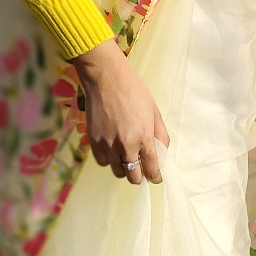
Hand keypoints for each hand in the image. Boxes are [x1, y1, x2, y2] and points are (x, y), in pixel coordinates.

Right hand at [74, 39, 169, 183]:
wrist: (106, 78)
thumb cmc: (133, 90)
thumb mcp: (154, 111)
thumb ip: (160, 135)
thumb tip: (161, 152)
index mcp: (144, 138)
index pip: (152, 169)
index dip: (155, 176)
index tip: (156, 177)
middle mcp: (125, 145)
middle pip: (133, 176)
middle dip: (139, 175)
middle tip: (141, 168)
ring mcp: (107, 145)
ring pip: (117, 171)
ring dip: (124, 168)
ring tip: (126, 157)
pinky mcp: (94, 141)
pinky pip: (102, 162)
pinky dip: (108, 160)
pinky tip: (112, 150)